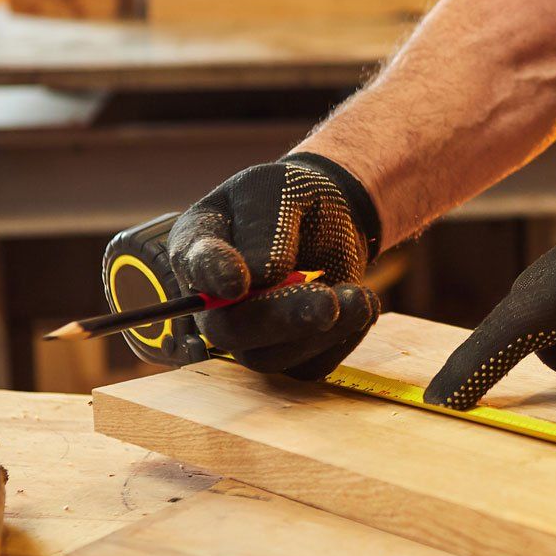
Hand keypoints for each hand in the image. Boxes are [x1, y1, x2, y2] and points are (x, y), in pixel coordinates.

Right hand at [168, 152, 383, 379]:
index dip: (213, 276)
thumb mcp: (279, 191)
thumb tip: (260, 276)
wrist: (327, 216)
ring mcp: (247, 332)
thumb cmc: (290, 198)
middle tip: (327, 302)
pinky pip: (308, 365)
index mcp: (198, 246)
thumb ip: (265, 227)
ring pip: (269, 357)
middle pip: (228, 329)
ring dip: (320, 333)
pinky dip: (342, 340)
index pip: (194, 265)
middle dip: (280, 319)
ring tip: (360, 297)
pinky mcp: (286, 350)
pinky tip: (361, 306)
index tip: (237, 283)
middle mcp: (213, 299)